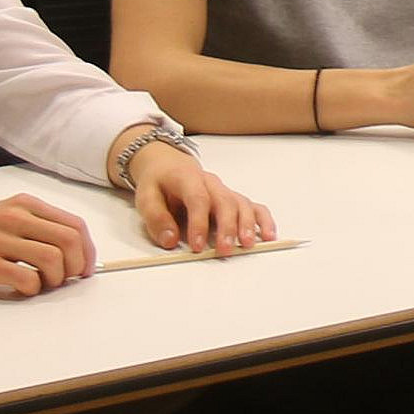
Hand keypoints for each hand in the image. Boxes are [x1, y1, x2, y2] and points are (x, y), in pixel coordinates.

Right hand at [0, 194, 94, 297]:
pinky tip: (22, 289)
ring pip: (53, 259)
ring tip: (44, 285)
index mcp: (22, 205)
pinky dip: (33, 289)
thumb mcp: (1, 216)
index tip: (85, 266)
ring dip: (57, 279)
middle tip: (70, 279)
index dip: (87, 249)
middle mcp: (14, 218)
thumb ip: (32, 227)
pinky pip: (27, 279)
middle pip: (70, 240)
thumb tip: (70, 249)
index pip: (74, 224)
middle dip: (79, 265)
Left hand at [124, 140, 273, 254]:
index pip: (198, 198)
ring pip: (240, 203)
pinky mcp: (231, 198)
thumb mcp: (146, 196)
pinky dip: (262, 219)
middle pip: (224, 201)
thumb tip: (170, 240)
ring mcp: (223, 190)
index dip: (199, 222)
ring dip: (247, 224)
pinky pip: (252, 206)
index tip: (196, 245)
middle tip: (225, 250)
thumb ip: (156, 218)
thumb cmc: (158, 182)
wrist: (168, 164)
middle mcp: (210, 182)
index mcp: (187, 178)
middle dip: (227, 227)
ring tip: (248, 244)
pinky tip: (268, 235)